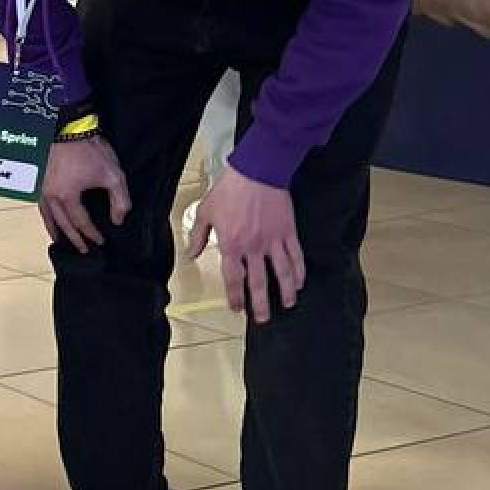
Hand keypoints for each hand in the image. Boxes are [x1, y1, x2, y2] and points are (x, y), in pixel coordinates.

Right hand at [38, 133, 129, 250]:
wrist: (68, 126)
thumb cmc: (88, 149)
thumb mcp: (112, 175)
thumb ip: (119, 201)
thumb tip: (118, 219)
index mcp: (66, 197)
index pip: (81, 223)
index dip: (92, 234)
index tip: (101, 241)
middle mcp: (50, 197)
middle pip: (62, 225)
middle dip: (75, 239)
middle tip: (84, 250)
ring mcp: (41, 189)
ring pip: (47, 217)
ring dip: (56, 231)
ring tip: (61, 241)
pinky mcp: (39, 180)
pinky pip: (41, 205)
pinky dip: (47, 216)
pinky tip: (50, 217)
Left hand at [187, 164, 304, 321]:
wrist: (257, 171)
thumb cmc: (229, 190)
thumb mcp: (206, 212)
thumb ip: (198, 236)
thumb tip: (190, 254)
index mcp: (231, 245)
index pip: (233, 278)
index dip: (235, 296)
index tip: (237, 307)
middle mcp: (253, 248)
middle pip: (258, 283)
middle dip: (260, 304)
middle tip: (262, 319)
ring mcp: (273, 241)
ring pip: (282, 273)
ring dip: (285, 292)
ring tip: (287, 305)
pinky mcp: (288, 232)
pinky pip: (296, 256)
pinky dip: (299, 271)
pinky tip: (300, 282)